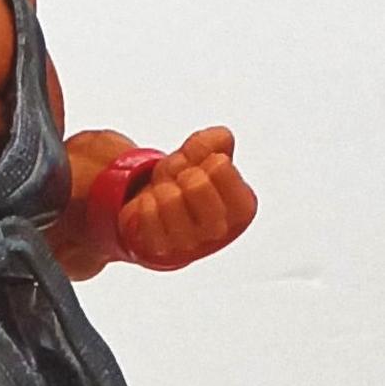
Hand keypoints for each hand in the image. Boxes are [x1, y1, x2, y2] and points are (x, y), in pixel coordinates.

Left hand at [118, 126, 256, 268]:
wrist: (156, 209)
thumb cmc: (184, 182)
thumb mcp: (200, 156)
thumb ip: (213, 143)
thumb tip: (221, 137)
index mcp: (241, 207)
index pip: (220, 167)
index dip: (203, 158)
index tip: (201, 166)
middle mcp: (220, 230)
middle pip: (196, 185)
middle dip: (182, 172)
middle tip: (180, 179)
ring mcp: (189, 243)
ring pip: (169, 200)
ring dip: (161, 188)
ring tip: (165, 192)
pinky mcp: (160, 248)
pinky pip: (147, 217)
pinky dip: (144, 203)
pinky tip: (151, 204)